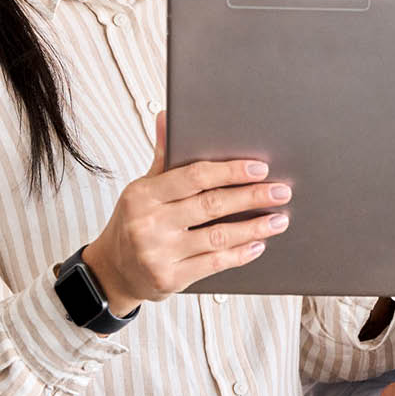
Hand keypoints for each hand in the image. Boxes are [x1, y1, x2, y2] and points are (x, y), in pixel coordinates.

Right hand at [82, 112, 289, 313]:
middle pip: (211, 205)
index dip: (230, 171)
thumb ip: (163, 157)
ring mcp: (158, 253)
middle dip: (251, 197)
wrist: (113, 271)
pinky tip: (259, 244)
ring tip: (279, 219)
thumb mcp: (143, 188)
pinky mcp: (169, 279)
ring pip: (217, 236)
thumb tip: (167, 116)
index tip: (259, 168)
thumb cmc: (135, 222)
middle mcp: (149, 223)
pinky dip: (240, 254)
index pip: (194, 177)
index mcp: (143, 194)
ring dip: (254, 227)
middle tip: (281, 191)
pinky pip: (214, 264)